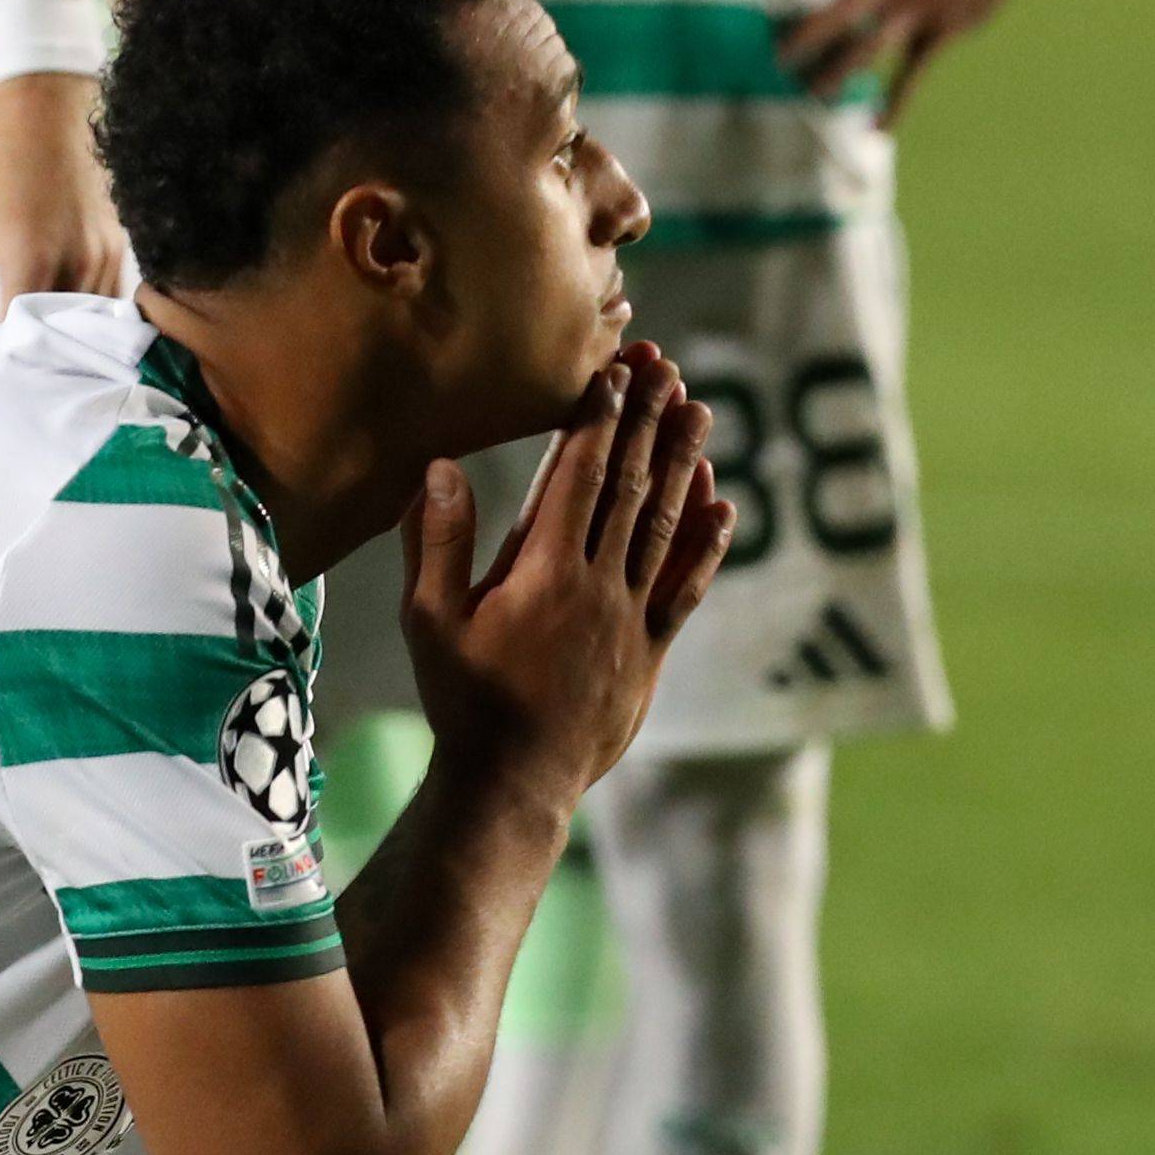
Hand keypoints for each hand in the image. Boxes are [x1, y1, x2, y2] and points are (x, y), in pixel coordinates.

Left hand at [0, 72, 126, 346]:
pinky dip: (85, 322)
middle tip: (8, 379)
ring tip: (35, 357)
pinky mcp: (120, 250)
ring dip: (63, 343)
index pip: (20, 338)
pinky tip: (64, 328)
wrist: (51, 108)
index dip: (2, 363)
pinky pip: (106, 305)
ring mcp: (105, 258)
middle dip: (34, 360)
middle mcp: (76, 264)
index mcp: (30, 258)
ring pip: (87, 327)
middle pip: (59, 340)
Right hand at [398, 347, 732, 804]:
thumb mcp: (429, 623)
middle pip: (632, 488)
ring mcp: (630, 619)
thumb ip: (436, 543)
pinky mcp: (650, 653)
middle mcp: (597, 585)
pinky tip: (725, 509)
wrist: (514, 785)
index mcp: (544, 571)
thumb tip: (442, 467)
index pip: (579, 477)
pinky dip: (708, 548)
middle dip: (649, 423)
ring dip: (685, 466)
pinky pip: (687, 590)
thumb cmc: (463, 704)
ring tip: (700, 412)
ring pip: (666, 527)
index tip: (614, 374)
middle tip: (667, 369)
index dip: (599, 421)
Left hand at [773, 0, 1068, 122]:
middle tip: (775, 59)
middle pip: (834, 16)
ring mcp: (914, 7)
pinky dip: (895, 105)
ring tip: (813, 94)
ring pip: (867, 49)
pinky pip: (913, 76)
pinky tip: (877, 131)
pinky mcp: (941, 29)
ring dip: (838, 74)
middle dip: (802, 39)